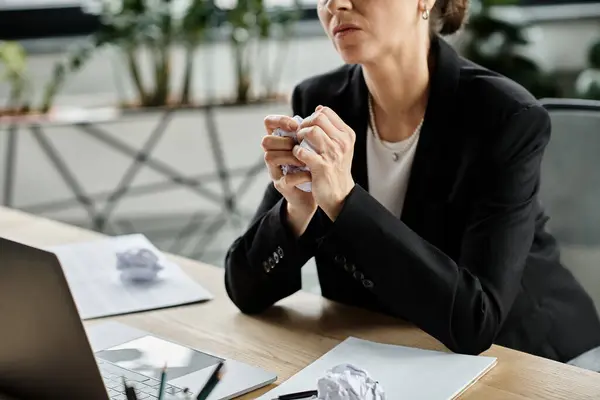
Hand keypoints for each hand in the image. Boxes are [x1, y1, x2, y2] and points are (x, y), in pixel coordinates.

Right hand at [262, 114, 316, 235]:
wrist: (319, 191)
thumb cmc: (314, 163)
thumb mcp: (313, 144)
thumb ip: (312, 128)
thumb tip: (320, 108)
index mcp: (280, 140)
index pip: (268, 123)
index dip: (279, 120)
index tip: (295, 124)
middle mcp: (273, 153)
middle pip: (266, 140)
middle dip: (285, 141)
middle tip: (300, 145)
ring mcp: (275, 170)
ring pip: (270, 157)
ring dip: (291, 157)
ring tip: (307, 159)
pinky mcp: (282, 186)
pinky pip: (286, 178)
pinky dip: (300, 175)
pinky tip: (311, 173)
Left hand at [294, 106, 355, 220]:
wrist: (340, 195)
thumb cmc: (336, 169)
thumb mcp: (340, 146)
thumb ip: (331, 128)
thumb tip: (318, 108)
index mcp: (347, 134)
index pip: (325, 112)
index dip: (312, 117)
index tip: (307, 127)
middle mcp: (342, 142)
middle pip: (318, 118)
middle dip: (304, 125)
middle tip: (299, 135)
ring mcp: (333, 154)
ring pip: (311, 131)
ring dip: (299, 136)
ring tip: (298, 144)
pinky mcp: (322, 167)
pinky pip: (303, 151)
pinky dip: (296, 151)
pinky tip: (297, 155)